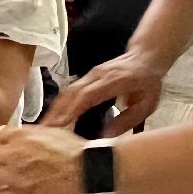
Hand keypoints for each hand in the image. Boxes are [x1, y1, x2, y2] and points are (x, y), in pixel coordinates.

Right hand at [45, 47, 167, 135]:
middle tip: (44, 131)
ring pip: (68, 91)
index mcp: (114, 81)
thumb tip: (104, 137)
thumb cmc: (148, 83)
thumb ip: (126, 120)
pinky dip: (60, 104)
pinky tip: (53, 117)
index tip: (60, 124)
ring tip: (44, 127)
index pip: (88, 95)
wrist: (145, 57)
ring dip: (55, 108)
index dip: (72, 109)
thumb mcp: (146, 105)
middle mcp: (98, 75)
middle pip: (72, 93)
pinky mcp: (87, 77)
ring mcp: (91, 74)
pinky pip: (70, 90)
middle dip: (56, 112)